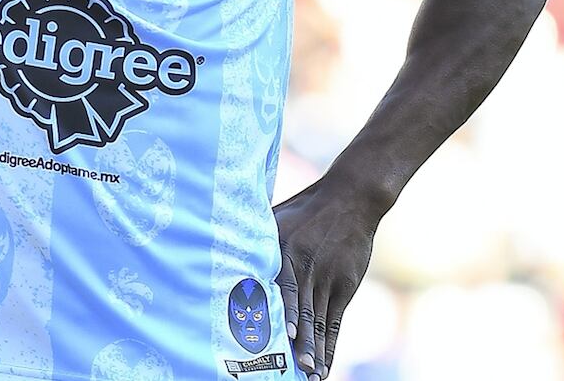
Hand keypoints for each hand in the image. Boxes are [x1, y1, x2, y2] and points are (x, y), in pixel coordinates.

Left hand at [272, 178, 380, 379]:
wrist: (349, 200)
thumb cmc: (301, 210)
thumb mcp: (274, 217)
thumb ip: (253, 237)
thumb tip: (214, 247)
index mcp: (288, 249)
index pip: (285, 284)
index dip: (286, 310)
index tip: (285, 333)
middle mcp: (309, 267)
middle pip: (304, 309)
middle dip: (301, 340)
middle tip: (297, 368)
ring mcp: (329, 279)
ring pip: (320, 320)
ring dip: (316, 349)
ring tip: (311, 374)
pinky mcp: (344, 287)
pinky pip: (335, 321)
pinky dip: (329, 344)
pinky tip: (323, 364)